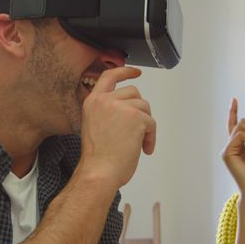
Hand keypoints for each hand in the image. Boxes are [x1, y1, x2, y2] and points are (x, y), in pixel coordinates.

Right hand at [78, 66, 156, 187]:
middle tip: (137, 129)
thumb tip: (127, 111)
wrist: (99, 171)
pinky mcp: (135, 117)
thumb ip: (107, 112)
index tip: (136, 72)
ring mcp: (121, 107)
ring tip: (138, 143)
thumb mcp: (94, 126)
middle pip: (134, 93)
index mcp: (93, 102)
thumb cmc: (97, 158)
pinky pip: (151, 123)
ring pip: (145, 107)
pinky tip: (143, 149)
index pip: (109, 76)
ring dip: (146, 126)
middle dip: (140, 110)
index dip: (124, 72)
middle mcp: (105, 101)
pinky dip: (150, 137)